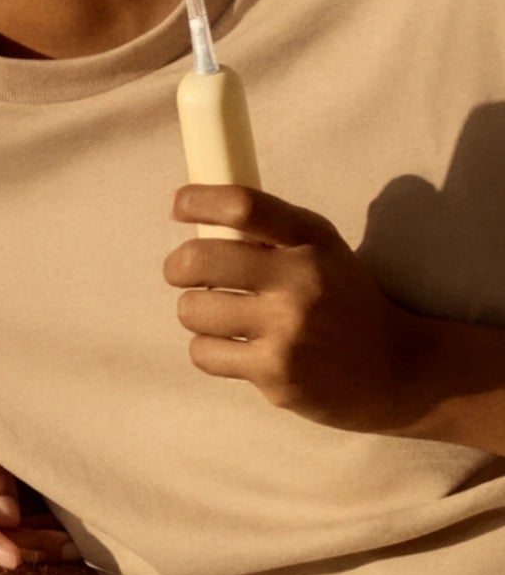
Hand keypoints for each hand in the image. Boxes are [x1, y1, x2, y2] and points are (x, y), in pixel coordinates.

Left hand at [165, 184, 422, 431]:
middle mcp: (299, 281)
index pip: (243, 206)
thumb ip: (272, 230)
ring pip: (193, 310)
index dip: (199, 200)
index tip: (179, 205)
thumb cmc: (345, 300)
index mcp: (311, 240)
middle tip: (181, 272)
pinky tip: (230, 347)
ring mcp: (286, 331)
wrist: (398, 370)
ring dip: (194, 312)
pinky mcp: (276, 374)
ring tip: (215, 315)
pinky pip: (205, 354)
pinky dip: (208, 350)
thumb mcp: (322, 249)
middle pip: (200, 259)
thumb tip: (199, 214)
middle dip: (177, 266)